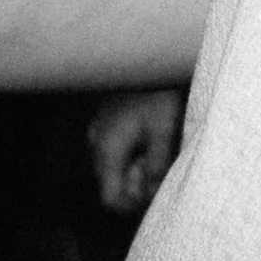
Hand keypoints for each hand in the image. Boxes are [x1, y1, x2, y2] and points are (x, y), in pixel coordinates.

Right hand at [87, 84, 185, 214]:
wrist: (151, 56)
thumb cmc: (159, 92)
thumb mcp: (164, 132)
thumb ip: (157, 167)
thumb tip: (151, 193)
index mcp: (107, 148)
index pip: (109, 198)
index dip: (132, 205)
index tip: (155, 193)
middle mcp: (96, 142)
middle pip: (110, 183)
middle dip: (136, 185)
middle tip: (161, 171)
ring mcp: (98, 129)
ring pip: (113, 166)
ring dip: (135, 168)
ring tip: (160, 152)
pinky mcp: (105, 120)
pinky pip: (115, 149)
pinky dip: (132, 152)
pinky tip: (152, 138)